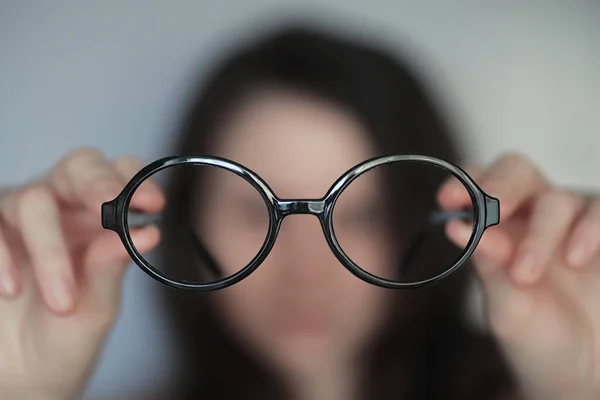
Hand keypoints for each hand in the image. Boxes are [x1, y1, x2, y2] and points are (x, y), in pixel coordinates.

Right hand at [0, 148, 162, 399]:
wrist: (21, 379)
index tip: (153, 204)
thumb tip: (146, 230)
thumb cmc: (65, 338)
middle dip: (95, 182)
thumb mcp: (97, 307)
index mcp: (100, 223)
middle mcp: (62, 211)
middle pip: (78, 166)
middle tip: (107, 205)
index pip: (121, 178)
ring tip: (60, 301)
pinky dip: (1, 256)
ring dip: (49, 249)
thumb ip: (112, 267)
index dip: (137, 181)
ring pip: (32, 199)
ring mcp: (18, 221)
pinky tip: (10, 291)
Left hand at [438, 152, 599, 399]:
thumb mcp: (507, 308)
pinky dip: (589, 227)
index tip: (448, 200)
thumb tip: (456, 225)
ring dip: (540, 233)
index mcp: (496, 230)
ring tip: (527, 276)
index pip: (476, 188)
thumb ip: (489, 267)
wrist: (586, 371)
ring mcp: (572, 222)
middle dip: (501, 186)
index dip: (462, 184)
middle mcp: (531, 217)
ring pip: (556, 199)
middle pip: (515, 173)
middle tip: (492, 208)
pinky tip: (577, 257)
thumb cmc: (539, 339)